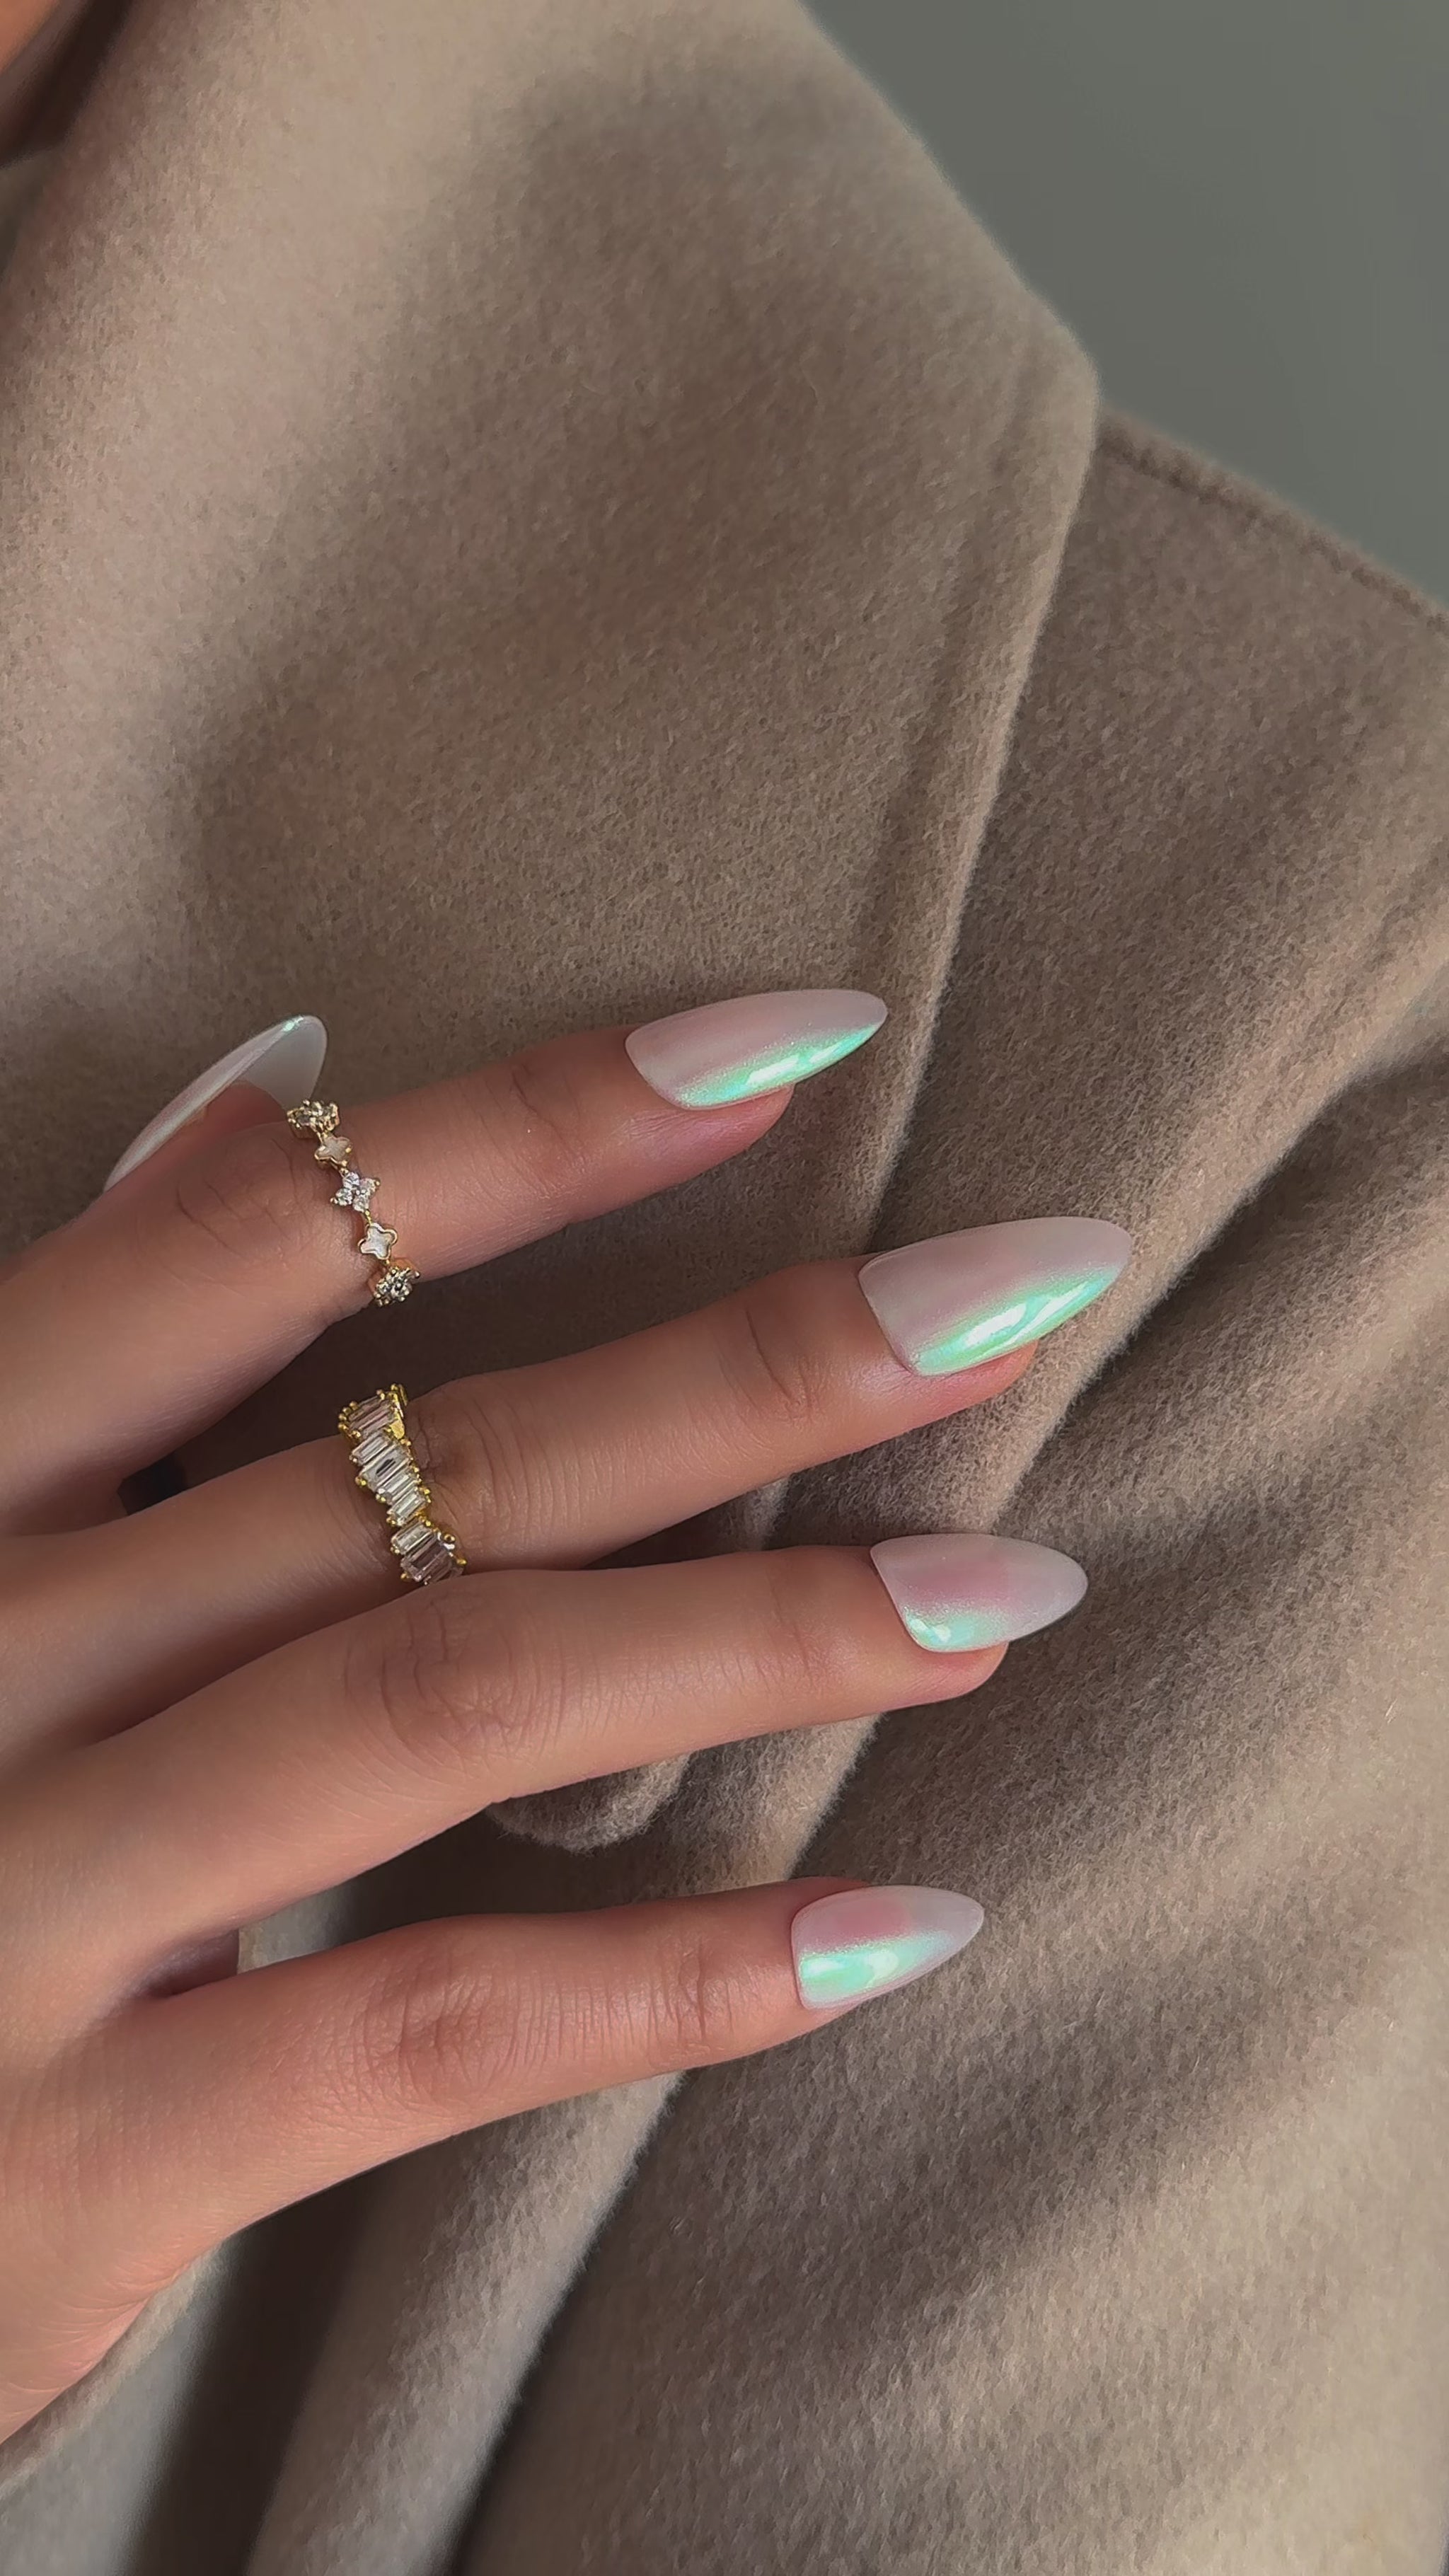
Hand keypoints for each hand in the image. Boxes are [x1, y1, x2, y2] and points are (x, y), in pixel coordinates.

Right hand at [0, 990, 1126, 2437]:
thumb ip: (102, 1323)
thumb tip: (281, 1067)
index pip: (263, 1241)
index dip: (536, 1125)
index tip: (798, 1044)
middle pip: (428, 1466)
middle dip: (750, 1370)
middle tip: (1021, 1291)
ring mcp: (20, 1895)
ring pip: (448, 1704)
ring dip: (761, 1637)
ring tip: (1001, 1593)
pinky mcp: (77, 2152)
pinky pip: (423, 2026)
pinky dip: (675, 1976)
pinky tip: (892, 1927)